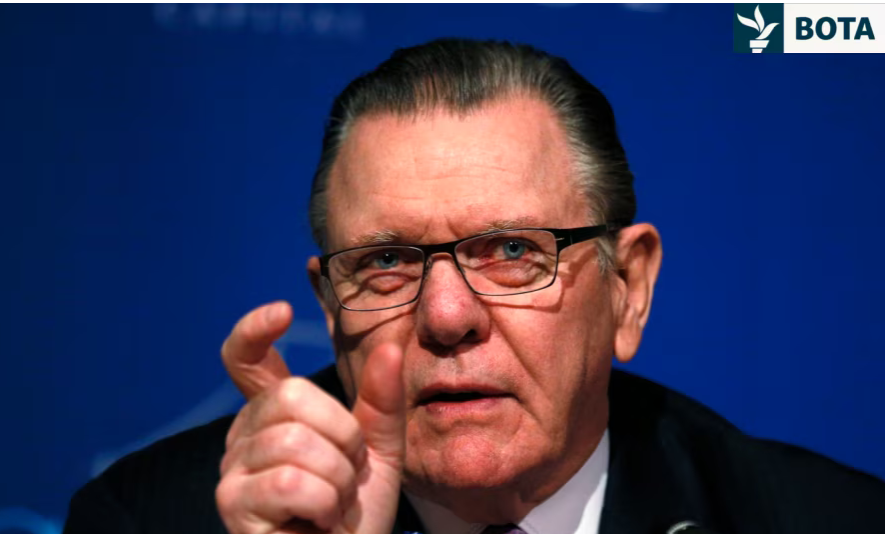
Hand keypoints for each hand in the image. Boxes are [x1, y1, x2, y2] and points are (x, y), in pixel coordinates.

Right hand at [216, 302, 404, 533]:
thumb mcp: (379, 452)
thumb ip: (381, 401)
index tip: (282, 312)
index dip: (254, 331)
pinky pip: (288, 481)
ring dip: (337, 479)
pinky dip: (323, 504)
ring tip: (333, 506)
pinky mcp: (233, 504)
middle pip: (292, 396)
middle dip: (341, 437)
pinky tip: (319, 523)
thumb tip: (388, 346)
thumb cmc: (355, 518)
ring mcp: (233, 471)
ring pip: (294, 441)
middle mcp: (245, 436)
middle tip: (346, 476)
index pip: (245, 360)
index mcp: (275, 416)